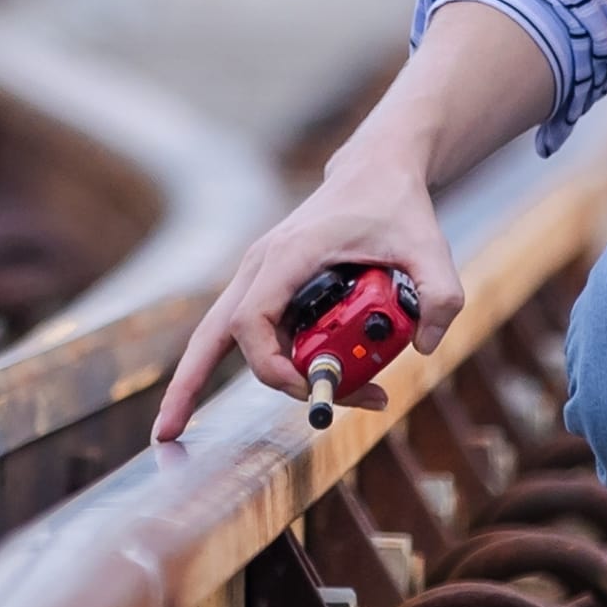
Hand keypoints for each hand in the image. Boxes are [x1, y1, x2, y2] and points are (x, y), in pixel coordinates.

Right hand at [152, 165, 452, 450]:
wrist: (376, 171)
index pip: (251, 322)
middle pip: (210, 335)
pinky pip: (251, 333)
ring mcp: (260, 276)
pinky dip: (262, 364)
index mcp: (288, 255)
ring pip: (228, 340)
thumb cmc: (394, 204)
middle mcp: (261, 267)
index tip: (315, 388)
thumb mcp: (430, 247)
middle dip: (185, 387)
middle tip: (166, 436)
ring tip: (319, 404)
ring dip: (263, 379)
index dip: (271, 367)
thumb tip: (423, 346)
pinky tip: (285, 388)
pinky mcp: (271, 285)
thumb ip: (441, 296)